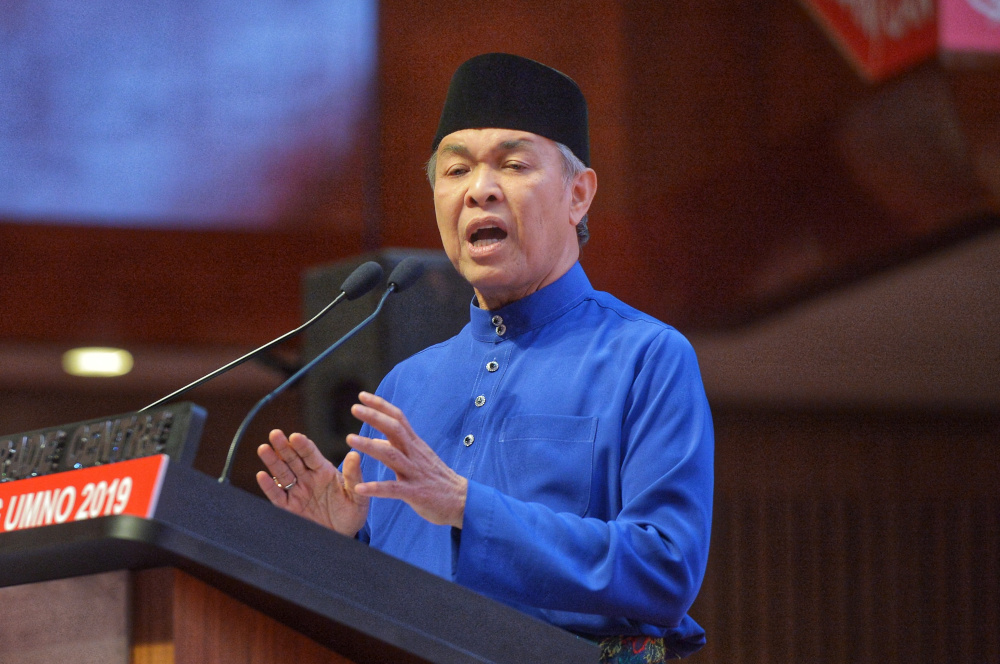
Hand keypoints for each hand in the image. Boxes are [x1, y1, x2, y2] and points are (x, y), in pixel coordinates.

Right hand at [256, 429, 367, 536]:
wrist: (341, 537)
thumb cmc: (351, 514)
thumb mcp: (358, 497)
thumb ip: (354, 477)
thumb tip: (355, 455)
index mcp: (324, 472)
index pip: (311, 455)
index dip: (303, 445)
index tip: (295, 436)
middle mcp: (308, 479)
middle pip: (293, 460)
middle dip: (284, 447)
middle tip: (275, 434)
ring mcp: (297, 492)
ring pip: (282, 474)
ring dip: (272, 462)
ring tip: (263, 448)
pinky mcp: (289, 508)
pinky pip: (277, 496)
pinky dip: (269, 486)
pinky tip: (262, 476)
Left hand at [347, 392, 467, 528]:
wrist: (461, 500)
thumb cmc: (437, 479)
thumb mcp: (419, 458)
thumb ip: (399, 447)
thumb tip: (378, 439)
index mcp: (415, 445)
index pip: (398, 419)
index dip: (381, 406)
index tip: (362, 396)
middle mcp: (415, 454)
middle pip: (394, 429)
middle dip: (375, 417)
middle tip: (354, 408)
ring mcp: (415, 472)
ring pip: (391, 455)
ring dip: (369, 446)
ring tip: (349, 439)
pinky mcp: (415, 492)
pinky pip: (393, 489)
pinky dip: (375, 488)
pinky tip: (359, 488)